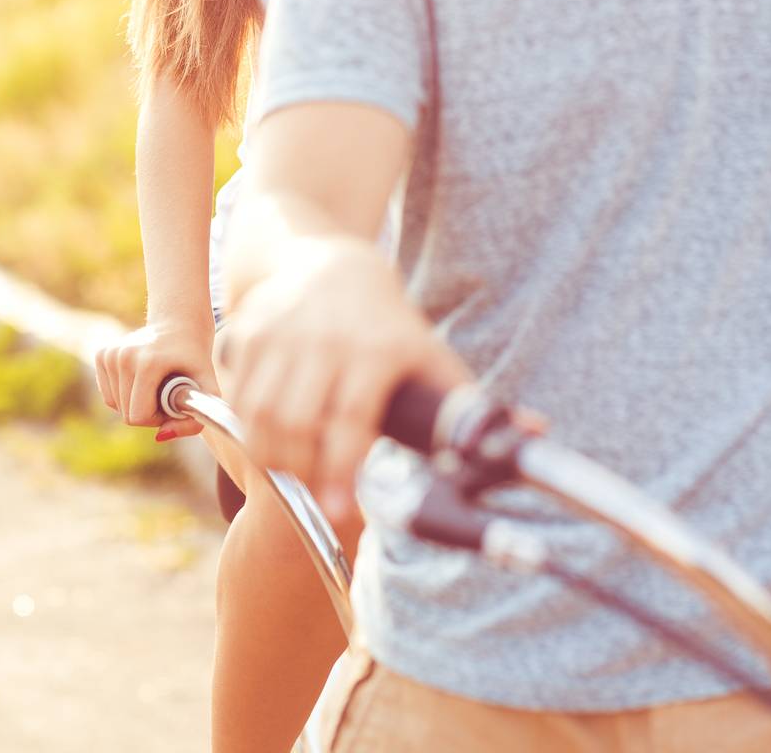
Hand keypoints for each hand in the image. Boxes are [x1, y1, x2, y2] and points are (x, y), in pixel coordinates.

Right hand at [94, 317, 220, 440]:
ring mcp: (111, 353)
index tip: (172, 403)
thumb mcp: (208, 389)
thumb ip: (193, 421)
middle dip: (147, 412)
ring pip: (114, 405)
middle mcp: (124, 355)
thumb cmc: (196, 359)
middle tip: (166, 393)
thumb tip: (160, 437)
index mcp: (148, 362)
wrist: (180, 323)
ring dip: (135, 403)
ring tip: (155, 384)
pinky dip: (124, 394)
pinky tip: (141, 379)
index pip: (138, 416)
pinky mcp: (102, 353)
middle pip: (126, 413)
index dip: (158, 418)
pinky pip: (108, 394)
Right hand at [216, 234, 470, 519]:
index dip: (341, 470)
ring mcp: (280, 331)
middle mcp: (323, 338)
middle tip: (314, 492)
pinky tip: (268, 433)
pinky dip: (246, 423)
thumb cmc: (386, 323)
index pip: (349, 419)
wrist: (327, 259)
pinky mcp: (247, 330)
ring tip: (293, 470)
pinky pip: (236, 392)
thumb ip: (466, 404)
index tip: (339, 510)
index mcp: (375, 348)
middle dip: (300, 472)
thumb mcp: (428, 353)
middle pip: (295, 424)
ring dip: (270, 454)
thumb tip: (533, 436)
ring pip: (258, 414)